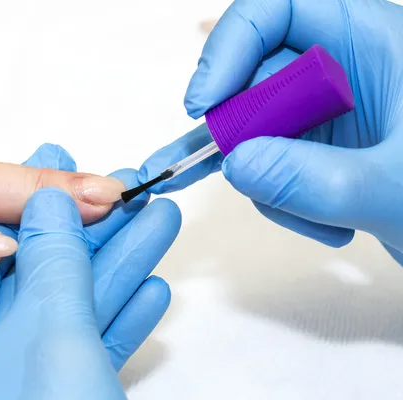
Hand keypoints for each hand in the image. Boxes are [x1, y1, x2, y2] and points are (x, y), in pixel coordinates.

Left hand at [0, 144, 180, 398]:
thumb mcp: (46, 335)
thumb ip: (50, 264)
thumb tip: (48, 199)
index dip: (28, 199)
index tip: (59, 157)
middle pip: (44, 274)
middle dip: (95, 229)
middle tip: (128, 185)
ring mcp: (28, 387)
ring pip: (78, 310)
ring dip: (123, 266)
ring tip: (159, 220)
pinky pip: (95, 352)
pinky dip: (125, 321)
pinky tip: (152, 291)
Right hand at [139, 0, 402, 261]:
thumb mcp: (397, 190)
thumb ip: (314, 179)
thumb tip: (236, 166)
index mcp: (375, 42)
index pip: (279, 9)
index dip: (230, 46)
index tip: (205, 104)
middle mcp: (347, 71)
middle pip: (258, 79)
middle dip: (245, 135)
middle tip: (245, 176)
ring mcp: (333, 114)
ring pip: (259, 132)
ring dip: (270, 183)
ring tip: (321, 221)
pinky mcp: (324, 151)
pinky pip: (273, 165)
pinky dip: (283, 201)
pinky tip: (328, 228)